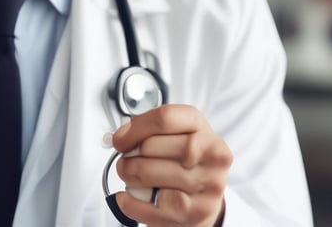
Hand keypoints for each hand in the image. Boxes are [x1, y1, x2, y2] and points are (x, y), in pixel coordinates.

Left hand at [111, 104, 232, 226]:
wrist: (204, 200)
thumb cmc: (184, 164)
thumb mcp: (172, 137)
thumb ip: (147, 131)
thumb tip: (119, 138)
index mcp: (202, 127)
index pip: (164, 118)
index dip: (135, 128)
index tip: (119, 139)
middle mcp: (212, 154)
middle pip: (152, 146)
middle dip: (129, 155)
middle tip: (125, 162)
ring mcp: (208, 184)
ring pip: (150, 174)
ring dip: (129, 177)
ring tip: (129, 177)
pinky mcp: (198, 212)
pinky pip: (153, 204)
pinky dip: (132, 201)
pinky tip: (131, 197)